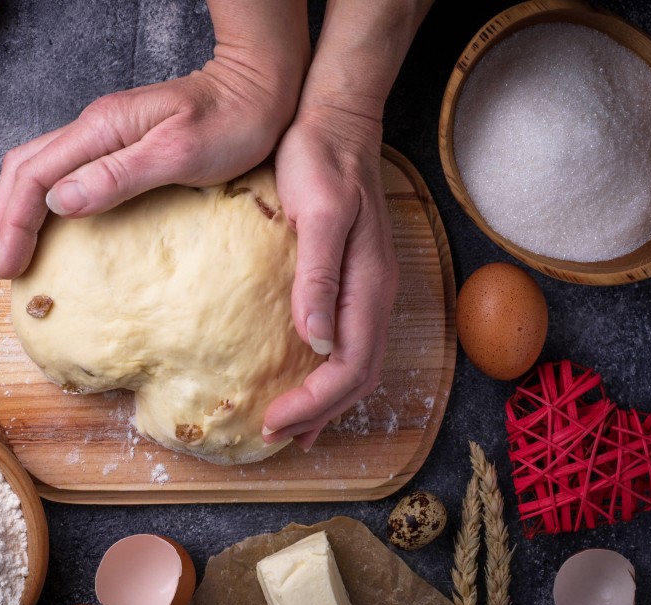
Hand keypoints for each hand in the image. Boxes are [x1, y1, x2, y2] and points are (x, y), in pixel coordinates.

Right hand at [0, 0, 308, 279]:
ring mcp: (105, 134)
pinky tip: (53, 225)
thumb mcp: (178, 154)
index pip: (32, 175)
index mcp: (102, 129)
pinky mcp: (120, 144)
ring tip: (18, 251)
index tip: (9, 268)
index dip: (12, 223)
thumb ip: (118, 176)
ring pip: (39, 168)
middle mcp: (95, 127)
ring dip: (19, 210)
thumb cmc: (232, 122)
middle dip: (5, 218)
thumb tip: (60, 201)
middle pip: (23, 168)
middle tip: (5, 268)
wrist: (259, 89)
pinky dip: (45, 201)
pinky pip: (65, 172)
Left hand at [262, 109, 397, 450]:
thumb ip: (320, 278)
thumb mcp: (319, 214)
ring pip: (358, 362)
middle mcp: (377, 294)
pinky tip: (307, 373)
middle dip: (320, 413)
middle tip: (276, 436)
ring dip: (328, 399)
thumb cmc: (322, 162)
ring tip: (296, 426)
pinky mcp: (356, 278)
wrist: (336, 122)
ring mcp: (370, 287)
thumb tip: (315, 342)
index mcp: (369, 285)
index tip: (273, 424)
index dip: (314, 404)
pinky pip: (352, 341)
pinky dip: (331, 372)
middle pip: (358, 375)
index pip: (349, 366)